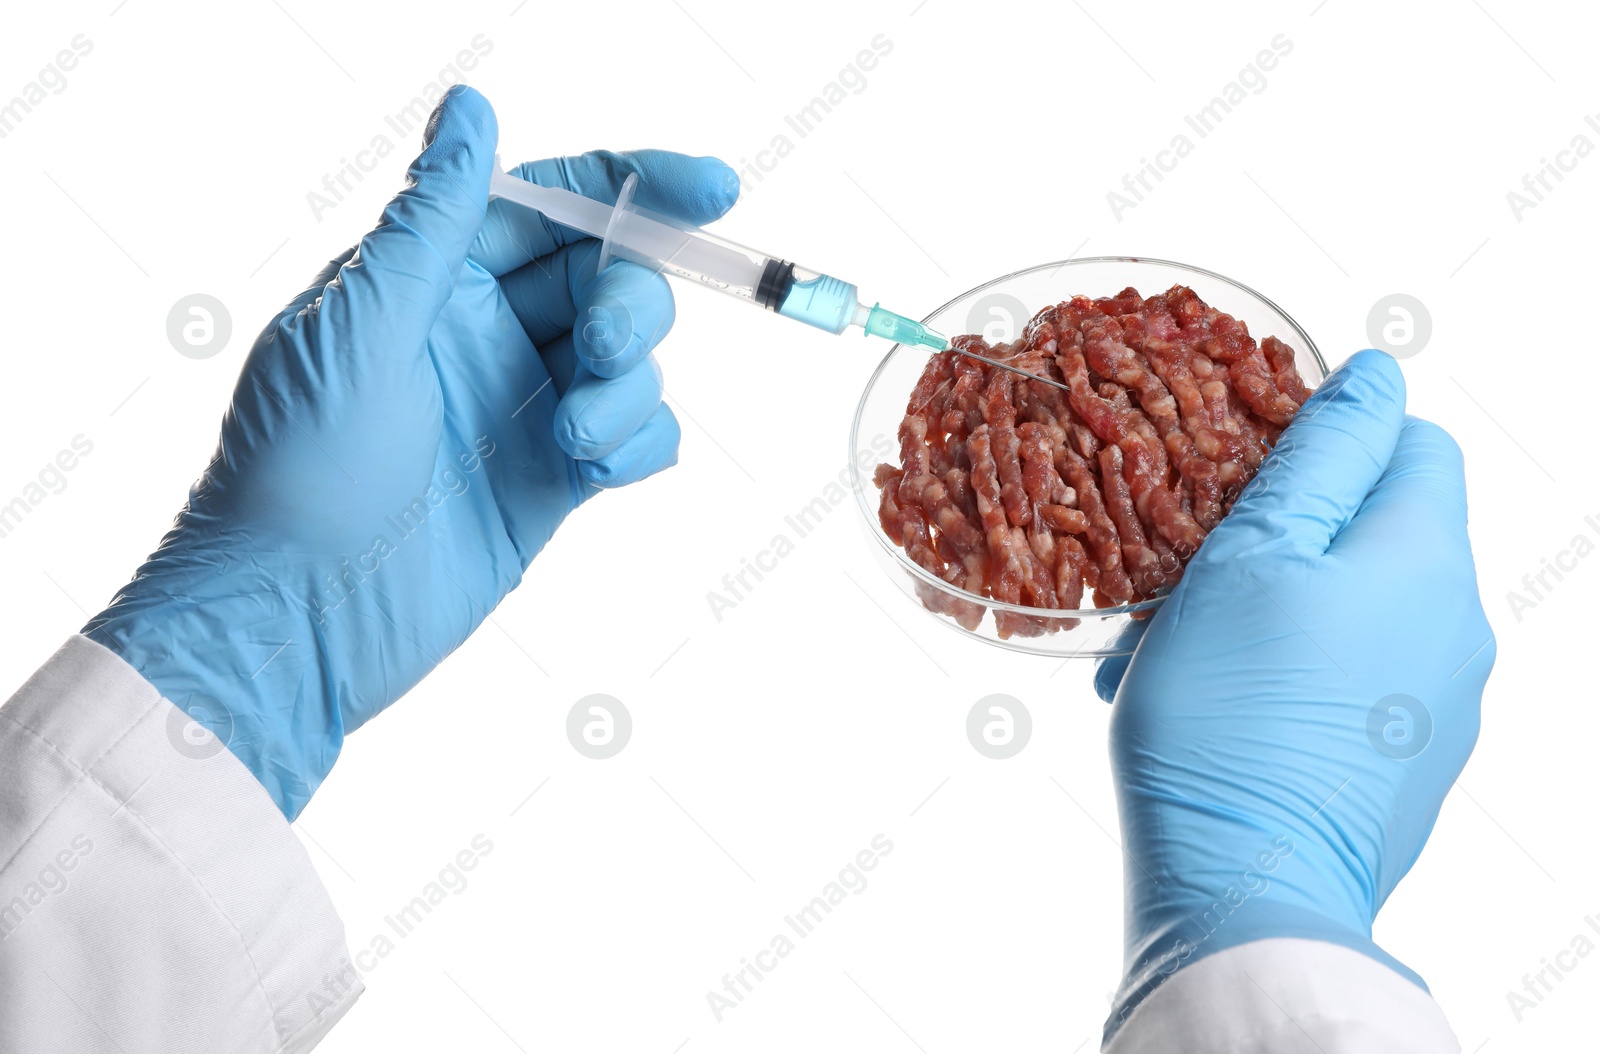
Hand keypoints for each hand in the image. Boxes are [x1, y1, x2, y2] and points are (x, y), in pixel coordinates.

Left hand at [85, 86, 738, 818]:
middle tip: (605, 355)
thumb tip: (473, 109)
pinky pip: (636, 435)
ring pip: (632, 360)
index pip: (551, 203)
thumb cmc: (299, 472)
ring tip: (574, 440)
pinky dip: (637, 443)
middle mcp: (482, 332)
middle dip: (630, 306)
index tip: (712, 187)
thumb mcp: (361, 327)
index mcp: (430, 279)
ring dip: (628, 389)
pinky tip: (592, 472)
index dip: (635, 185)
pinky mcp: (552, 480)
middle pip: (607, 279)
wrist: (300, 621)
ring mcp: (522, 406)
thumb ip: (434, 221)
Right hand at [1092, 350, 1494, 1029]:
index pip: (1415, 441)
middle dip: (1280, 534)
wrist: (1244, 885)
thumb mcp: (1256, 550)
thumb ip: (1324, 452)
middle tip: (1188, 573)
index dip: (1332, 438)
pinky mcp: (1407, 767)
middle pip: (1376, 531)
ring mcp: (1440, 706)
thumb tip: (1381, 373)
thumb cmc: (1233, 711)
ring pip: (1351, 610)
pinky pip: (1349, 683)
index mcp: (1428, 558)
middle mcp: (1457, 627)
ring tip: (1176, 650)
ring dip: (1267, 607)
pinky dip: (1285, 673)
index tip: (1250, 472)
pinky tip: (1210, 704)